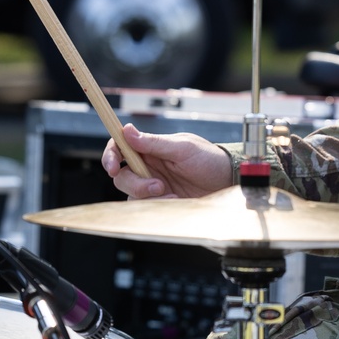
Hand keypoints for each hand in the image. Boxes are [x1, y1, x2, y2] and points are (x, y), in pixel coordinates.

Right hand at [102, 124, 234, 199]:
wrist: (227, 182)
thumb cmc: (209, 160)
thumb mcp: (183, 147)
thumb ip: (154, 142)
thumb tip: (127, 131)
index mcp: (151, 148)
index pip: (120, 147)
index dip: (110, 156)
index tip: (113, 166)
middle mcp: (148, 167)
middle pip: (122, 176)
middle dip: (135, 183)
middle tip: (158, 185)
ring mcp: (153, 185)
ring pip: (131, 194)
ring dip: (148, 197)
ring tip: (172, 194)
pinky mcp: (161, 202)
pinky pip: (145, 208)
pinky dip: (158, 206)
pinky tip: (176, 201)